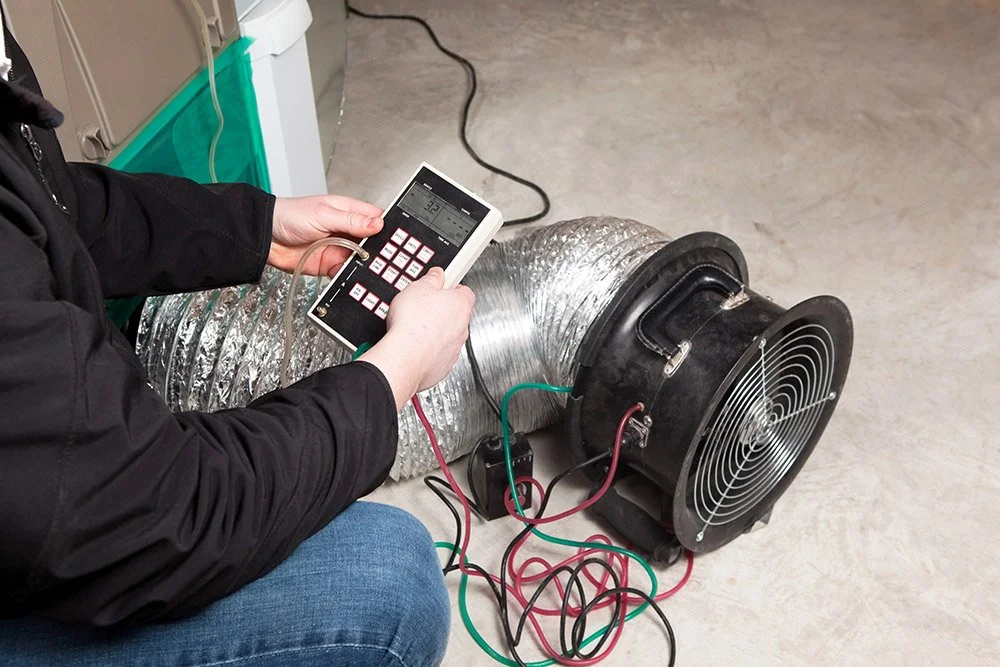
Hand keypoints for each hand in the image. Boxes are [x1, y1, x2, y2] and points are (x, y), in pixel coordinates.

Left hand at [268, 195, 383, 275]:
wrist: (265, 238)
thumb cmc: (289, 216)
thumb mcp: (323, 214)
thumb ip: (351, 221)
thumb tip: (377, 224)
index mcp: (348, 212)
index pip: (376, 219)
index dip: (388, 228)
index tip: (397, 239)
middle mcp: (347, 231)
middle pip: (373, 242)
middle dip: (379, 250)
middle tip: (385, 258)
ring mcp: (340, 249)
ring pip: (362, 260)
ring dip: (365, 265)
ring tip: (369, 268)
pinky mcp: (331, 265)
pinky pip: (347, 273)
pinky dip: (351, 276)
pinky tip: (353, 276)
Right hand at [359, 268, 475, 409]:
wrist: (405, 357)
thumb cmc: (412, 324)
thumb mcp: (417, 288)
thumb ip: (431, 279)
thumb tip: (436, 275)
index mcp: (460, 304)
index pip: (465, 291)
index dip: (452, 288)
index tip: (441, 288)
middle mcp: (463, 327)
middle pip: (456, 314)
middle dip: (441, 311)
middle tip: (423, 308)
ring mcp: (455, 348)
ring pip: (448, 336)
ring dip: (436, 332)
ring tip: (415, 329)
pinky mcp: (444, 365)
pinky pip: (439, 354)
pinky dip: (429, 350)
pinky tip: (415, 345)